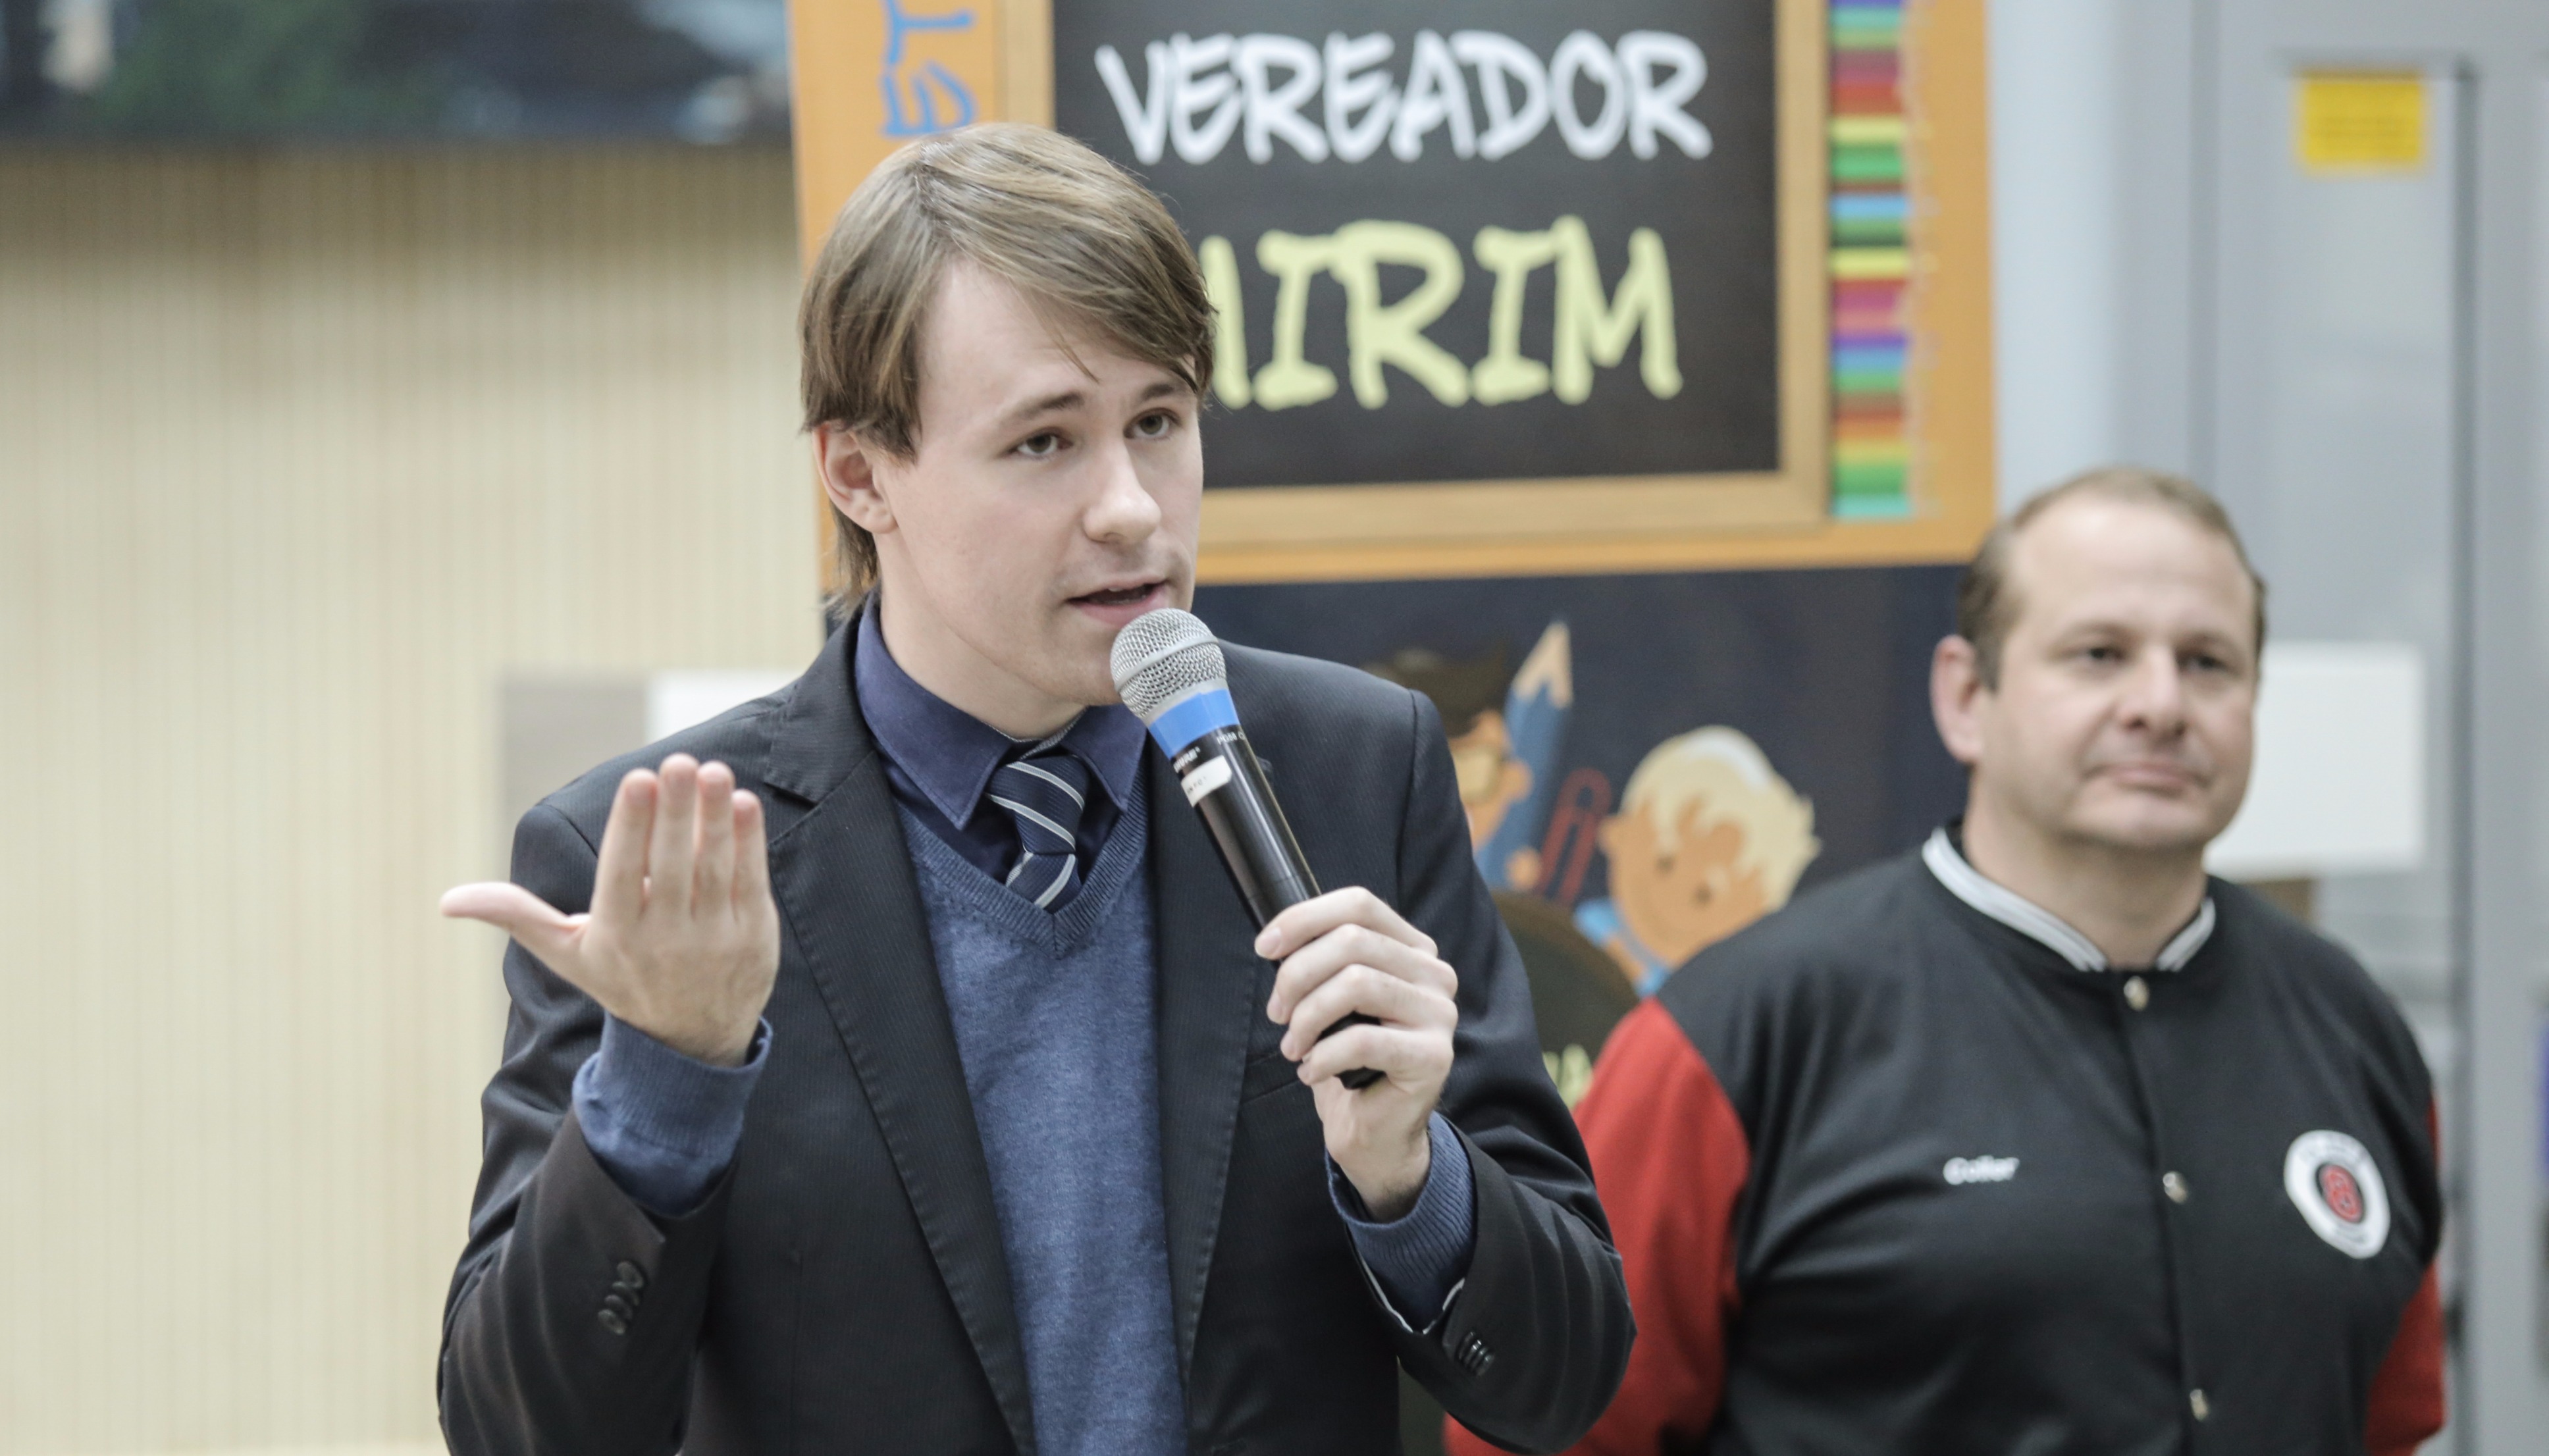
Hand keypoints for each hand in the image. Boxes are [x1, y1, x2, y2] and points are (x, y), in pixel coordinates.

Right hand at [443, 755, 780, 1066]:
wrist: (691, 1041)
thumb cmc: (622, 978)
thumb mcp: (568, 953)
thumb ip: (517, 916)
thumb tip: (446, 900)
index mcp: (616, 935)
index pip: (623, 874)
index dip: (632, 827)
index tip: (636, 779)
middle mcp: (665, 939)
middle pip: (671, 867)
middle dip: (674, 813)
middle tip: (676, 762)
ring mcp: (713, 939)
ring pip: (714, 870)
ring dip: (716, 818)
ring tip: (713, 771)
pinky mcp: (753, 937)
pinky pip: (750, 883)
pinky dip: (750, 843)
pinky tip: (745, 804)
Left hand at [1259, 887, 1459, 1219]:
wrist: (1376, 1132)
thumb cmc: (1349, 1062)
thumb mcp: (1334, 999)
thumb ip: (1323, 961)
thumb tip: (1277, 939)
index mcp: (1412, 949)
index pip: (1360, 904)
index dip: (1305, 918)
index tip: (1265, 947)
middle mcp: (1434, 974)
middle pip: (1352, 941)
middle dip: (1297, 975)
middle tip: (1277, 1013)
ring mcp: (1440, 1014)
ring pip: (1357, 983)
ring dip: (1307, 1017)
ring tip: (1293, 1046)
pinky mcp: (1434, 1057)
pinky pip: (1363, 1040)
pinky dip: (1323, 1056)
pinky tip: (1312, 1072)